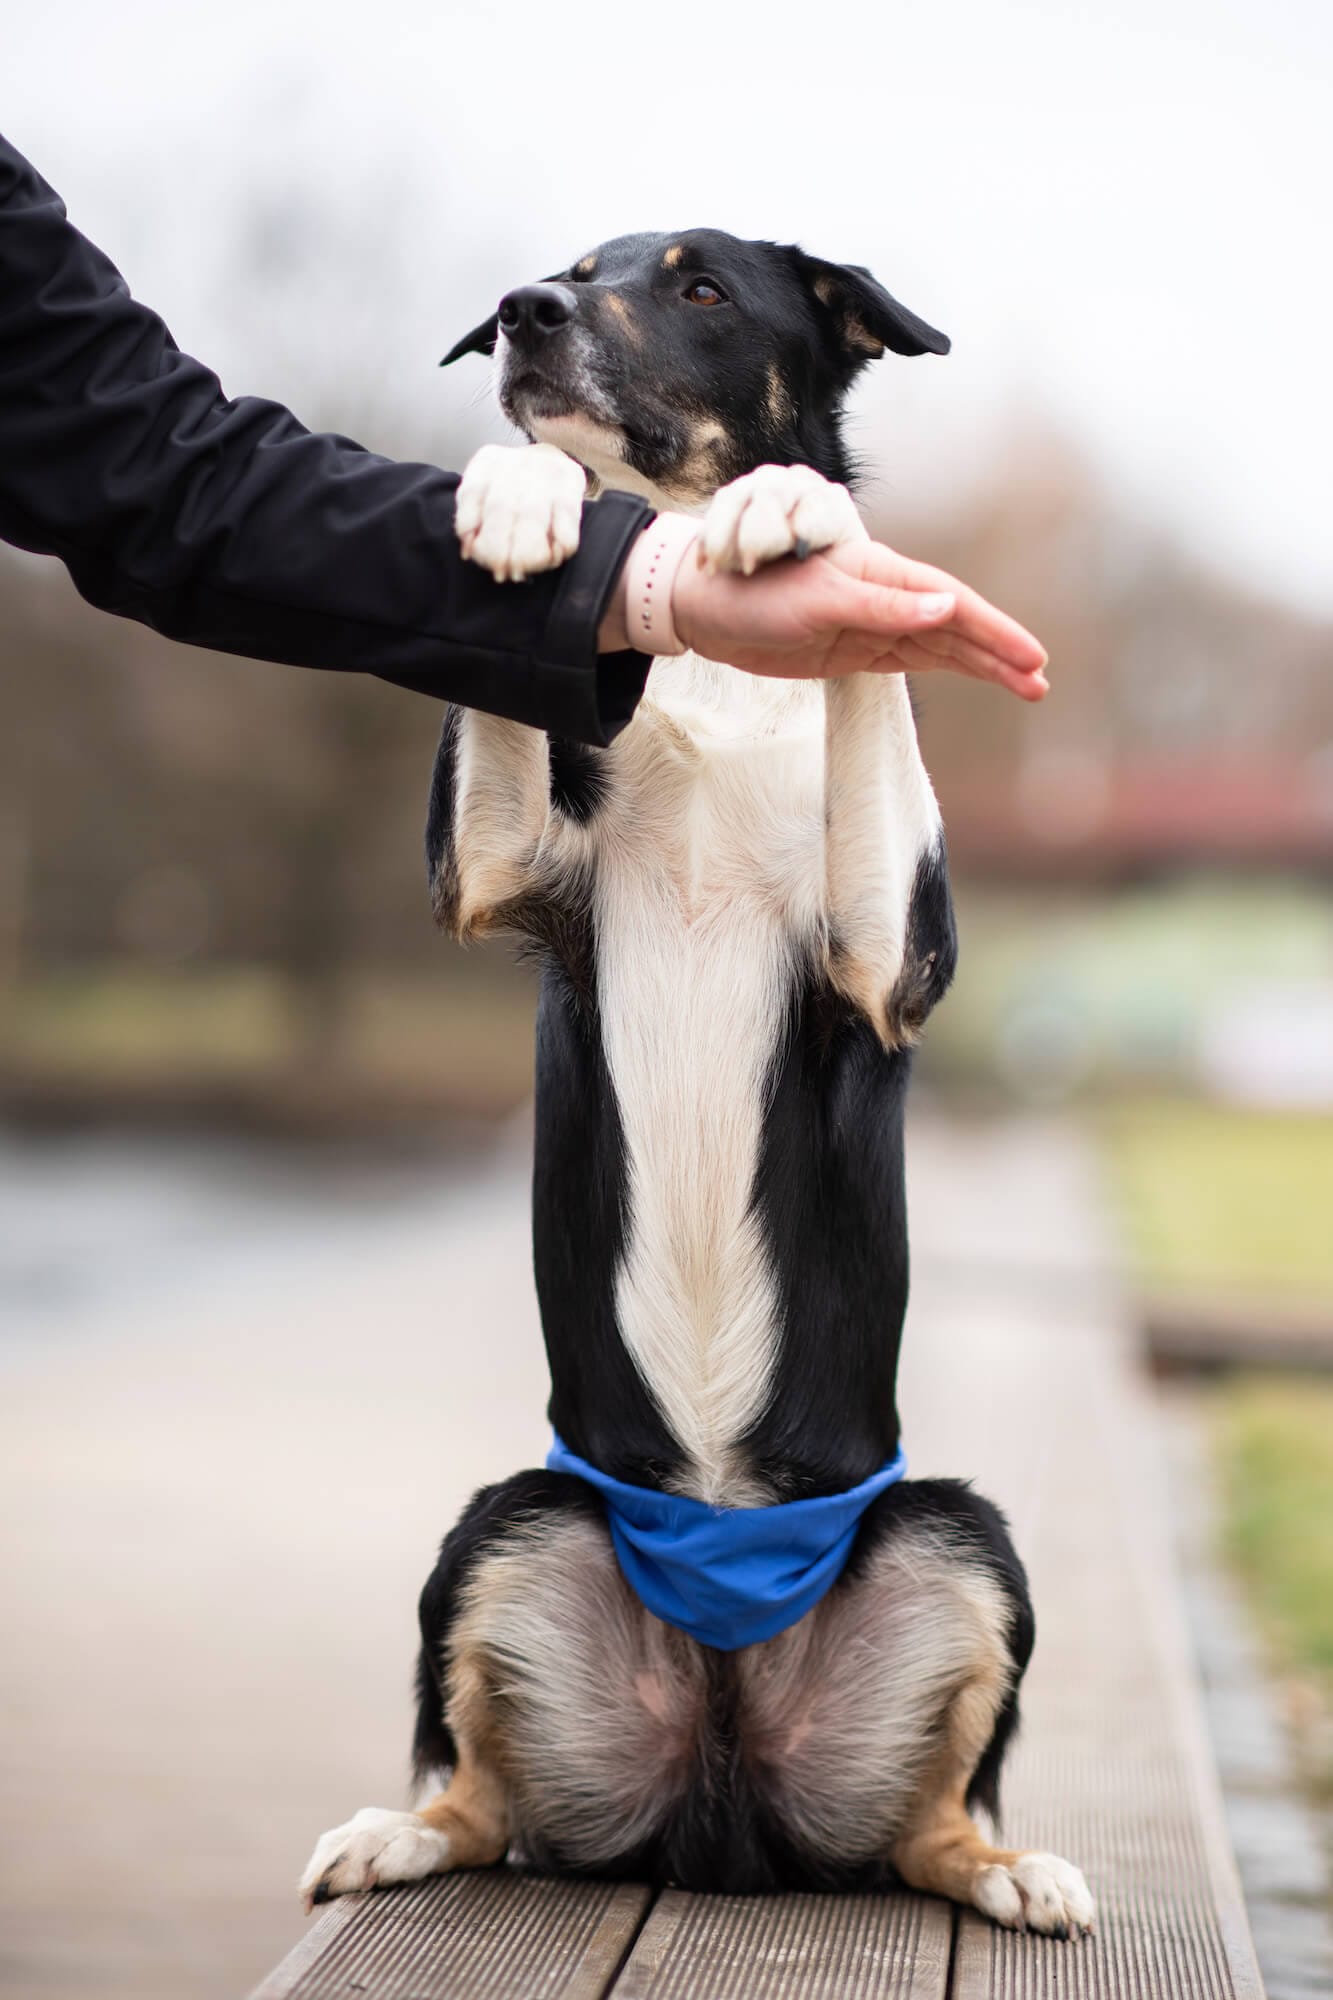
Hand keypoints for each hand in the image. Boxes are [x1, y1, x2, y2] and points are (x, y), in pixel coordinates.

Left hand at [601, 519, 1048, 700]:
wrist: (704, 606)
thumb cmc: (754, 592)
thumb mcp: (818, 601)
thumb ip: (882, 607)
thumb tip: (944, 611)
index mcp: (882, 573)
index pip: (952, 604)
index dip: (994, 631)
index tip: (1030, 657)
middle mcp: (885, 595)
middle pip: (957, 627)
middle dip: (999, 653)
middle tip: (1040, 683)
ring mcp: (872, 623)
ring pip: (942, 646)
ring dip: (982, 666)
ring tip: (1027, 688)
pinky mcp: (855, 649)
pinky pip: (914, 659)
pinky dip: (948, 668)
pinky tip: (976, 675)